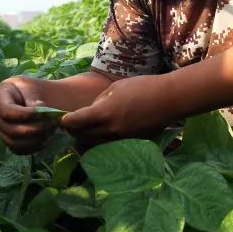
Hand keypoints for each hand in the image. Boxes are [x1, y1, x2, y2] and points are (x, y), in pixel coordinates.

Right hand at [0, 76, 57, 154]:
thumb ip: (33, 98)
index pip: (8, 112)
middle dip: (36, 128)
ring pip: (16, 143)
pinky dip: (36, 146)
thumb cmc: (29, 89)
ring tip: (53, 129)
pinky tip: (48, 137)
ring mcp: (0, 132)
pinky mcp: (9, 142)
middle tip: (55, 122)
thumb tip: (39, 111)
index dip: (27, 115)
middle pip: (12, 131)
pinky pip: (21, 150)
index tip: (45, 112)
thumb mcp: (30, 87)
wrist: (31, 98)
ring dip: (37, 139)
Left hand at [60, 74, 174, 147]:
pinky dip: (102, 140)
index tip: (63, 118)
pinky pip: (110, 144)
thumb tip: (91, 111)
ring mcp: (121, 139)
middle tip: (70, 125)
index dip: (66, 121)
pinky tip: (103, 133)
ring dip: (87, 137)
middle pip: (82, 136)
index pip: (75, 122)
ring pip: (95, 144)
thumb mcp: (116, 88)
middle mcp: (110, 130)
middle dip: (73, 131)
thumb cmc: (143, 87)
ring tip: (84, 130)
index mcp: (104, 113)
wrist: (169, 99)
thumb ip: (100, 101)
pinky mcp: (131, 143)